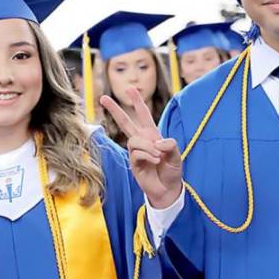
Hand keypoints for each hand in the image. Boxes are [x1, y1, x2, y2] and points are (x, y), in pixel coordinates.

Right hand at [101, 87, 183, 208]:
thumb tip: (156, 142)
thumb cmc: (172, 171)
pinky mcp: (133, 163)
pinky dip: (147, 155)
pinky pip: (136, 153)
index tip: (130, 88)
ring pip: (134, 140)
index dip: (137, 102)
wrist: (167, 189)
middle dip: (115, 109)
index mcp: (152, 135)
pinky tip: (155, 161)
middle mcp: (142, 141)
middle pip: (125, 122)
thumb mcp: (176, 155)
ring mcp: (136, 152)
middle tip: (102, 97)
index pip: (143, 115)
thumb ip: (170, 145)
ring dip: (147, 147)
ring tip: (158, 157)